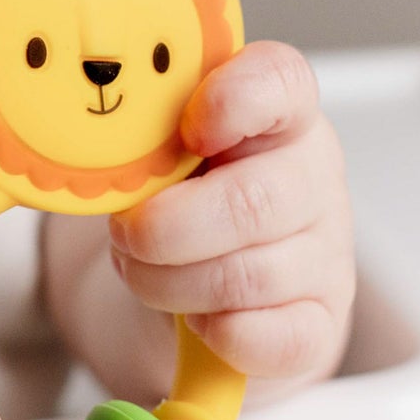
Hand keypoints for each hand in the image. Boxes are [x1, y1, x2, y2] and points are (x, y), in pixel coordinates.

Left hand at [109, 41, 355, 391]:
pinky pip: (272, 339)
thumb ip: (148, 140)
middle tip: (126, 233)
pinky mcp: (319, 322)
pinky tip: (194, 319)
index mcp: (275, 115)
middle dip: (164, 229)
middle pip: (252, 202)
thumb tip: (95, 154)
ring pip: (247, 278)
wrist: (209, 282)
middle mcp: (310, 178)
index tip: (188, 130)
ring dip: (167, 283)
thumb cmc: (187, 202)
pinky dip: (216, 333)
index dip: (232, 101)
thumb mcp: (170, 155)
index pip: (279, 80)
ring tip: (141, 271)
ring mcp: (324, 253)